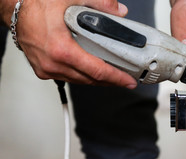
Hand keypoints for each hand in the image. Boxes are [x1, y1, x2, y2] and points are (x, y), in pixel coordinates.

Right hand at [0, 0, 136, 87]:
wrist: (15, 9)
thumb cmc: (37, 5)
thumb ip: (100, 4)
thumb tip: (119, 12)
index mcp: (62, 49)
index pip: (97, 71)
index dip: (116, 78)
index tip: (128, 82)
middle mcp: (53, 63)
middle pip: (90, 80)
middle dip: (110, 81)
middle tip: (124, 79)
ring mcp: (47, 68)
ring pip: (79, 81)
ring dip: (96, 80)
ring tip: (111, 77)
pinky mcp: (43, 70)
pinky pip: (68, 78)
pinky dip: (82, 76)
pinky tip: (91, 72)